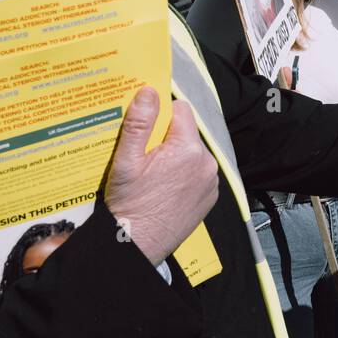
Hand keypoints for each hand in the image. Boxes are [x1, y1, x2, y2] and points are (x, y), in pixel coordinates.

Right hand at [105, 87, 219, 264]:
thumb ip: (139, 123)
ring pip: (192, 153)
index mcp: (188, 149)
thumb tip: (149, 91)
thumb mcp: (126, 161)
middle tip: (145, 157)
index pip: (180, 111)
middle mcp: (207, 163)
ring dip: (176, 157)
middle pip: (186, 133)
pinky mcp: (210, 197)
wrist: (137, 246)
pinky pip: (198, 173)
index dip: (161, 116)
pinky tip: (164, 189)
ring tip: (154, 176)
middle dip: (167, 138)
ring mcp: (211, 182)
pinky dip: (184, 176)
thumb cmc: (129, 204)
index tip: (145, 131)